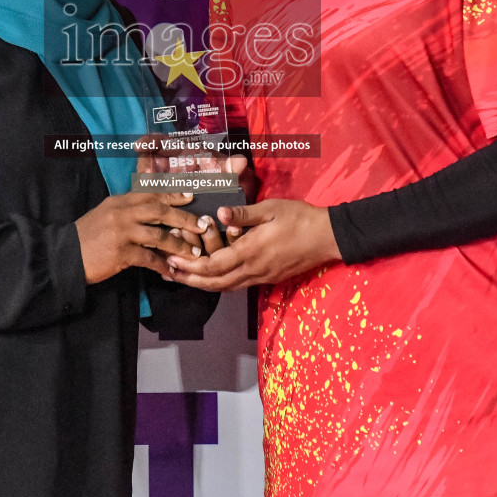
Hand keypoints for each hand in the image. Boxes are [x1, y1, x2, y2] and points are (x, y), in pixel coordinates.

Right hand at [75, 190, 211, 284]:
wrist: (65, 256)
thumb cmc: (87, 237)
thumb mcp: (105, 215)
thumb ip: (127, 211)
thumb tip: (152, 212)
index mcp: (119, 201)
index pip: (150, 193)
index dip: (172, 194)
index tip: (190, 195)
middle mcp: (122, 213)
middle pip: (159, 210)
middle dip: (184, 217)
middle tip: (202, 224)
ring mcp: (121, 232)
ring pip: (158, 235)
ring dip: (179, 245)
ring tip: (193, 252)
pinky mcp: (121, 253)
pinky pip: (149, 258)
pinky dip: (163, 266)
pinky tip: (172, 272)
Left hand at [165, 199, 341, 290]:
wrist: (328, 238)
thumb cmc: (300, 219)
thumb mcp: (271, 209)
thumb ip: (244, 214)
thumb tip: (220, 213)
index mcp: (251, 251)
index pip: (214, 266)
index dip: (190, 267)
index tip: (171, 261)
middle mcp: (254, 269)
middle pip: (215, 283)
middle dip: (190, 280)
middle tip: (169, 274)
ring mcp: (261, 277)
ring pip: (226, 288)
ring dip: (203, 284)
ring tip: (185, 278)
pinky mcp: (268, 278)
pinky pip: (238, 285)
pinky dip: (220, 283)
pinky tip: (212, 277)